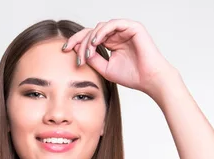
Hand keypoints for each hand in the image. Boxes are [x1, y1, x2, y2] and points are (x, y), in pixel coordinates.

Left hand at [63, 19, 177, 97]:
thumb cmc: (132, 76)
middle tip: (69, 49)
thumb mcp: (105, 69)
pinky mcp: (133, 27)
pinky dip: (102, 32)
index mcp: (111, 43)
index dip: (76, 42)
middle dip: (78, 39)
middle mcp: (117, 34)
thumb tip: (80, 51)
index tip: (64, 50)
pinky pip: (113, 24)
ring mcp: (125, 29)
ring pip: (100, 27)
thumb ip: (93, 59)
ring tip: (87, 52)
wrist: (149, 80)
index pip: (90, 38)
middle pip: (92, 30)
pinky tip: (95, 43)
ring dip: (89, 39)